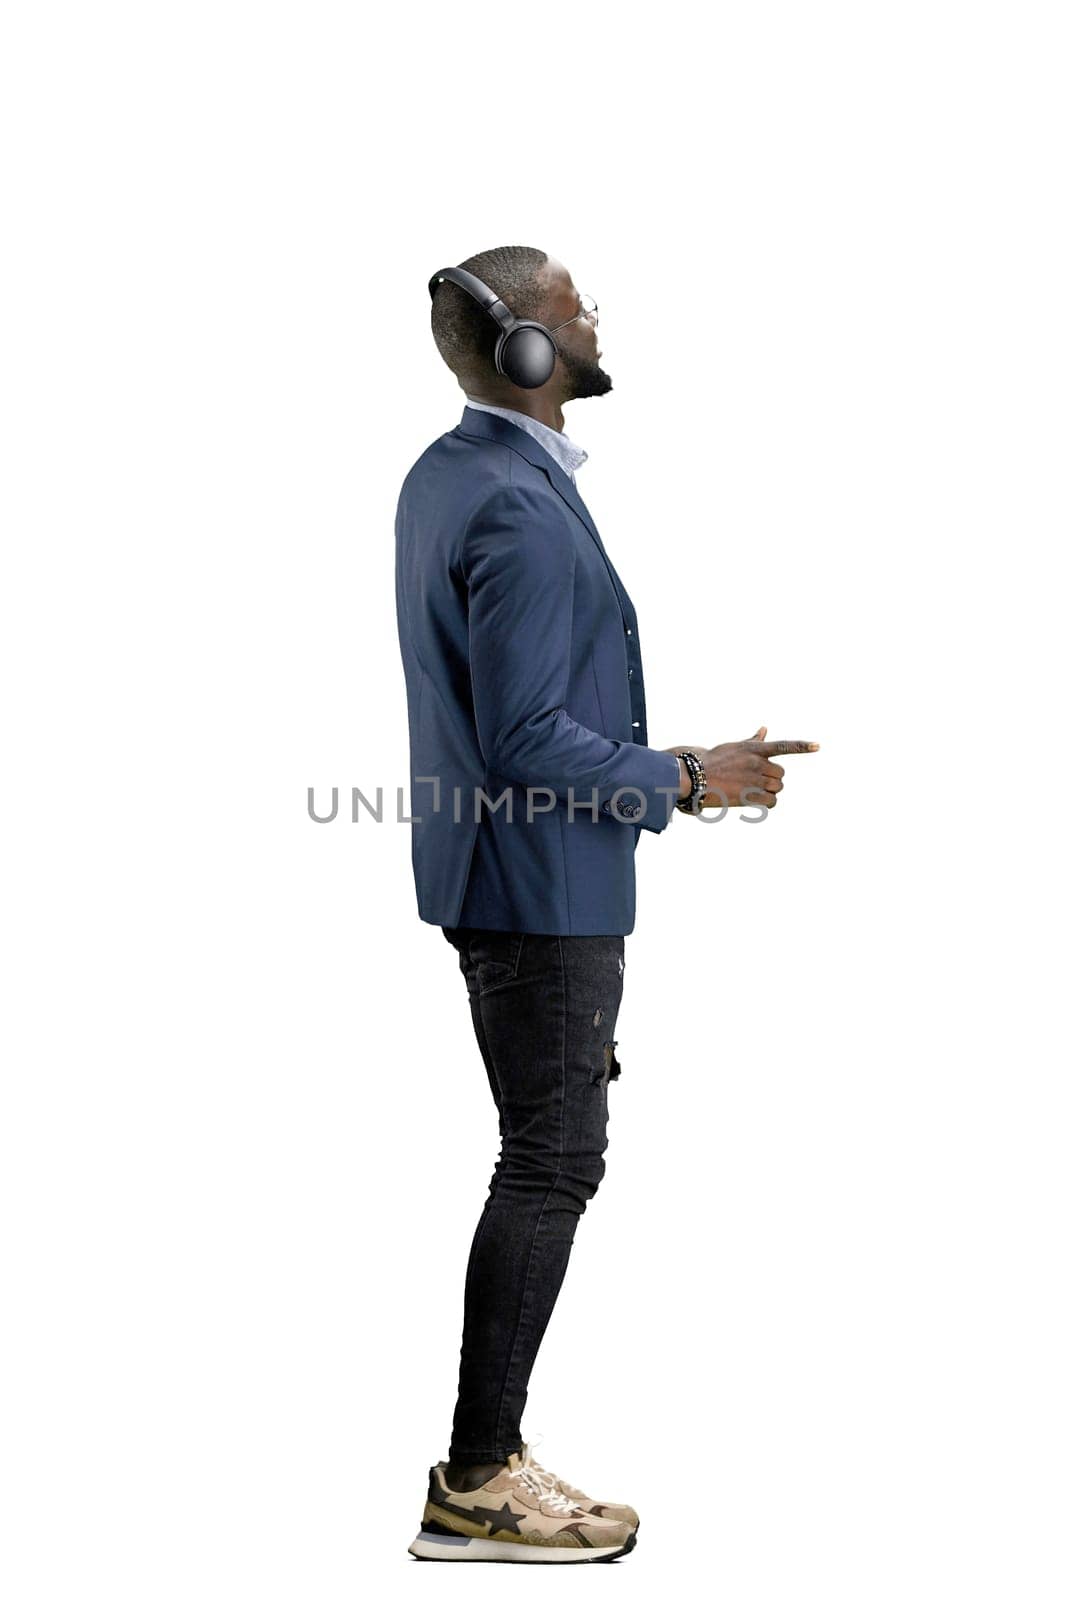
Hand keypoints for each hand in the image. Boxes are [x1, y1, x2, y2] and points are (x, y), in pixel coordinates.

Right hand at [668, 727, 818, 809]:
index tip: (818, 746)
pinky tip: (757, 801)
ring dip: (770, 791)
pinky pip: (771, 801)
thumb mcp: (734, 747)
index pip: (784, 746)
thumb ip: (753, 741)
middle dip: (772, 779)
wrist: (696, 777)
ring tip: (753, 790)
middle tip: (756, 781)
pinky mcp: (750, 795)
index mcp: (754, 749)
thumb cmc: (714, 761)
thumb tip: (765, 729)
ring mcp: (754, 779)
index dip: (802, 746)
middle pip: (780, 774)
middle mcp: (757, 763)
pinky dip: (768, 802)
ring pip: (777, 787)